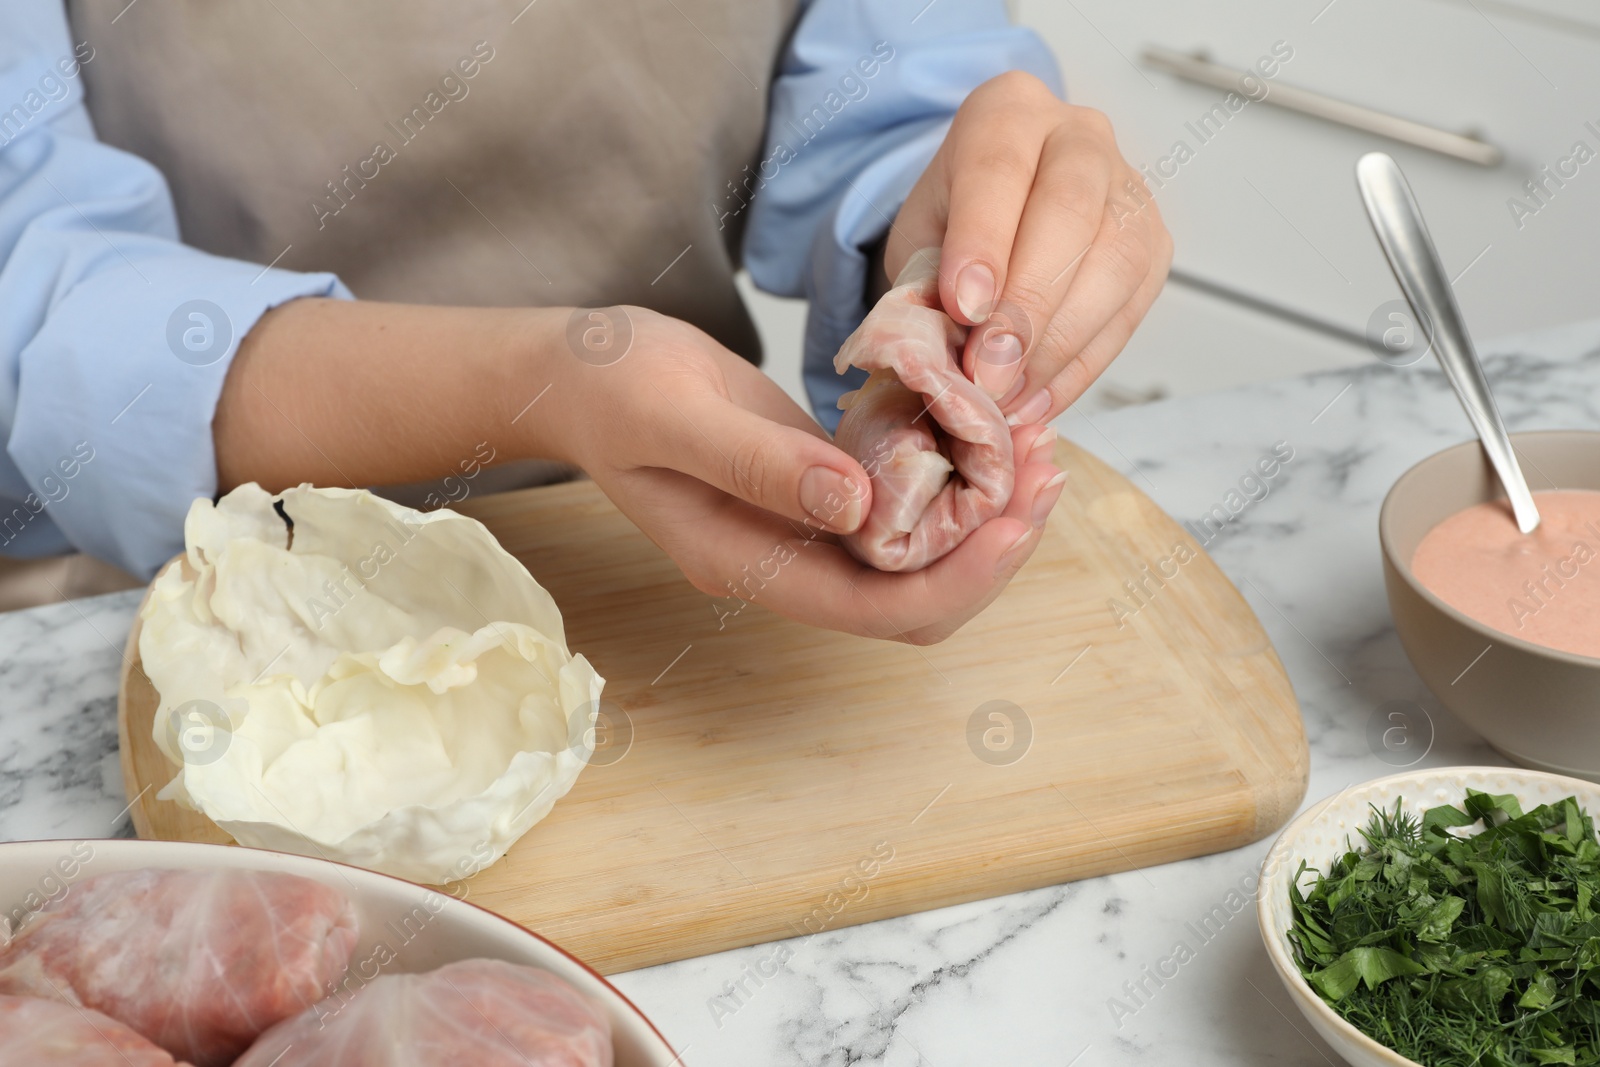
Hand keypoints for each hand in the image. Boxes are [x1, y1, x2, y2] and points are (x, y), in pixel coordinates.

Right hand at [542, 307, 1065, 643]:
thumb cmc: (612, 386)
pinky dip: (954, 479)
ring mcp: (805, 531)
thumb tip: (859, 508)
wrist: (580, 371)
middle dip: (990, 551)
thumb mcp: (673, 414)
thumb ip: (761, 464)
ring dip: (983, 516)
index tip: (1019, 517)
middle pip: (914, 600)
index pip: (876, 608)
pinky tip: (988, 431)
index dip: (958, 578)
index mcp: (749, 563)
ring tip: (1035, 446)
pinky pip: (902, 508)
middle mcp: (787, 563)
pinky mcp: (820, 490)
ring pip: (918, 558)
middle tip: (1046, 469)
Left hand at [885, 71, 1172, 424]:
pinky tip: (1036, 401)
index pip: (999, 170)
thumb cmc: (954, 223)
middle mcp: (1079, 136)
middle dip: (1027, 304)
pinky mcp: (1154, 250)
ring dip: (1057, 346)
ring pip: (1114, 264)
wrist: (996, 216)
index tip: (964, 308)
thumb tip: (944, 352)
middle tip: (988, 371)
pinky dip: (1078, 369)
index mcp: (1007, 113)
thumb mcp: (918, 237)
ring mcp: (1129, 191)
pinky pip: (1128, 315)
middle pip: (1069, 212)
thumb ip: (928, 279)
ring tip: (1007, 396)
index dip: (983, 243)